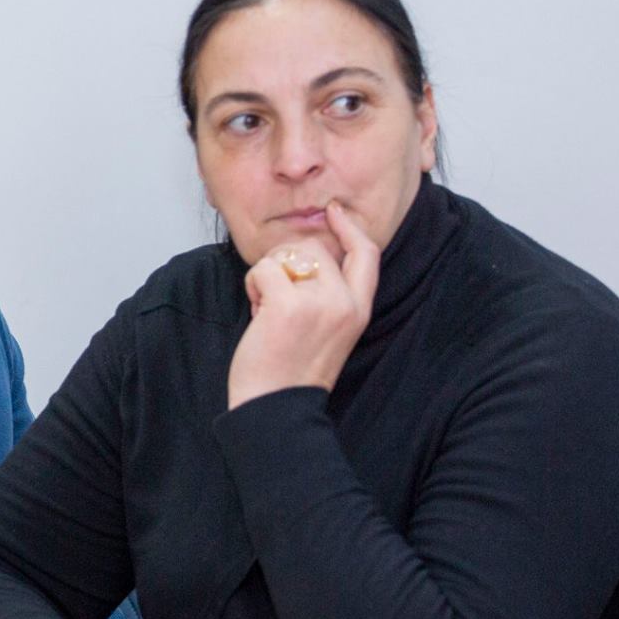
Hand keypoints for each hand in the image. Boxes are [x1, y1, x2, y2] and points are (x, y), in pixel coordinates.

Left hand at [227, 201, 380, 408]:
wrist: (276, 407)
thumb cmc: (292, 371)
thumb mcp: (328, 331)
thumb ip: (329, 295)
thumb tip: (308, 254)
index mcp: (359, 310)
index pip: (366, 253)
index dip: (350, 227)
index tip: (335, 211)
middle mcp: (345, 303)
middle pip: (315, 246)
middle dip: (286, 260)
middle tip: (275, 296)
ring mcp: (319, 303)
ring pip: (287, 254)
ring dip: (268, 275)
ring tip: (268, 309)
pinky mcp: (288, 305)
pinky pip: (263, 269)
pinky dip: (252, 286)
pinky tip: (258, 313)